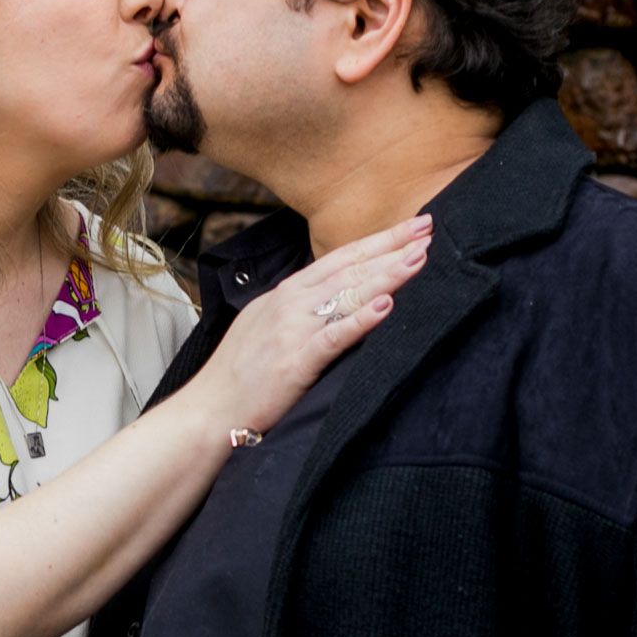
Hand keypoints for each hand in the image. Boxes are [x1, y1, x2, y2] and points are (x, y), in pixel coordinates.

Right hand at [186, 214, 432, 435]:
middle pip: (349, 268)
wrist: (208, 410)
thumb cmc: (239, 374)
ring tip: (419, 258)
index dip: (377, 241)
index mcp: (285, 293)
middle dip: (391, 247)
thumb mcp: (266, 325)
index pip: (340, 258)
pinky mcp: (295, 362)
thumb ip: (299, 309)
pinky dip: (360, 320)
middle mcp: (289, 303)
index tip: (412, 227)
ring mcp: (292, 330)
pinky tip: (385, 307)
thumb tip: (334, 297)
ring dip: (386, 275)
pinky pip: (334, 337)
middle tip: (428, 229)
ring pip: (346, 294)